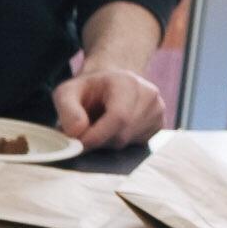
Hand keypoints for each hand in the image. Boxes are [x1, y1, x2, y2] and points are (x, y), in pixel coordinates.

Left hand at [54, 63, 169, 148]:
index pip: (118, 117)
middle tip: (84, 131)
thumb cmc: (87, 88)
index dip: (96, 136)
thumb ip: (67, 110)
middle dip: (97, 140)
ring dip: (106, 142)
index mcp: (128, 83)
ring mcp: (157, 111)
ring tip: (100, 123)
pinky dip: (119, 142)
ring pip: (127, 142)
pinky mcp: (159, 125)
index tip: (77, 143)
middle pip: (121, 134)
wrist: (110, 83)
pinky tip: (113, 128)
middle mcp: (149, 95)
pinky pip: (135, 145)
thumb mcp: (67, 92)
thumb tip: (77, 132)